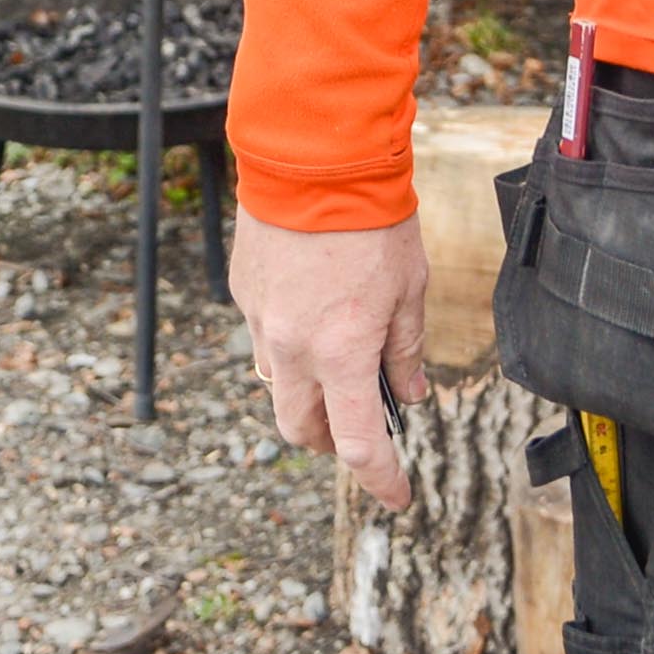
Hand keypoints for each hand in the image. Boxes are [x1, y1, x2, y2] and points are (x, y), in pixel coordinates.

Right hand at [234, 210, 433, 507]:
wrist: (315, 157)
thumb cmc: (373, 218)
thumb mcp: (409, 287)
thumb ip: (405, 349)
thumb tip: (407, 394)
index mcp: (341, 352)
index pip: (358, 444)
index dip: (381, 479)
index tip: (398, 496)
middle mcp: (292, 347)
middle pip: (302, 428)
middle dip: (330, 442)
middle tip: (359, 432)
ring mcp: (260, 321)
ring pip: (277, 386)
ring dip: (307, 393)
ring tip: (339, 366)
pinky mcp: (244, 293)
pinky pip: (264, 337)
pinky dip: (290, 343)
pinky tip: (315, 312)